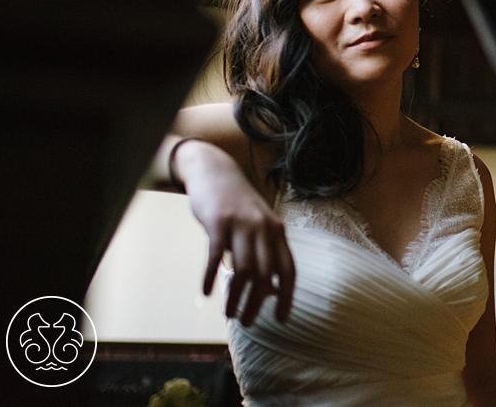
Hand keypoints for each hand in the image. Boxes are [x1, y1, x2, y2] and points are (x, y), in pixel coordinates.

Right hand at [174, 140, 295, 325]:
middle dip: (257, 303)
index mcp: (278, 231)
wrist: (215, 173)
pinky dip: (212, 277)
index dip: (286, 296)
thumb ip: (266, 254)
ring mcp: (242, 224)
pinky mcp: (219, 222)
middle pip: (265, 274)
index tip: (281, 319)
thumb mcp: (259, 226)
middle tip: (247, 322)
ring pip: (243, 269)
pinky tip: (207, 292)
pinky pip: (217, 256)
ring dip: (236, 296)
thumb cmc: (237, 206)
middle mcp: (264, 228)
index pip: (288, 270)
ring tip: (229, 313)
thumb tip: (271, 290)